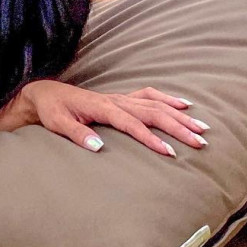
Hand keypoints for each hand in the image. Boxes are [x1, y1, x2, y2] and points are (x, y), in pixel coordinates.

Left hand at [0, 80, 208, 157]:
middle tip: (200, 142)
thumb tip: (99, 147)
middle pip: (152, 112)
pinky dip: (167, 99)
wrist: (44, 94)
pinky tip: (184, 104)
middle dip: (177, 127)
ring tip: (202, 126)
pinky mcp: (120, 98)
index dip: (152, 139)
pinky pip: (148, 96)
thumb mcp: (58, 124)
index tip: (171, 153)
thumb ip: (77, 134)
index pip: (133, 124)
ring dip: (179, 114)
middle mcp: (115, 100)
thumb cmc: (52, 110)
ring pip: (155, 104)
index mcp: (103, 107)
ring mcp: (119, 98)